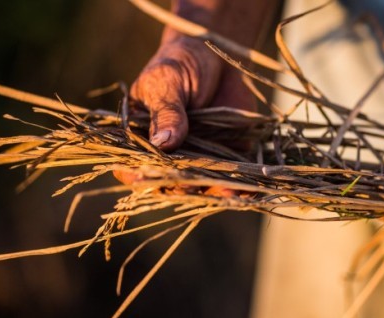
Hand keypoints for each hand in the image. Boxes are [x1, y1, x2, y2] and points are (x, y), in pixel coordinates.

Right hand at [114, 34, 253, 188]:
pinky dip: (241, 187)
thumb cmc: (179, 64)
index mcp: (141, 140)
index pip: (134, 168)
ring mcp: (198, 160)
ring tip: (230, 192)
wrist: (217, 57)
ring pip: (204, 187)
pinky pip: (232, 179)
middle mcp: (168, 158)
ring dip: (216, 193)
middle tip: (197, 183)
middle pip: (172, 184)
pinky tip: (249, 190)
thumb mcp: (166, 82)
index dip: (141, 176)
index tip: (154, 176)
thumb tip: (163, 143)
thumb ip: (166, 112)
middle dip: (185, 187)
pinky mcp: (226, 157)